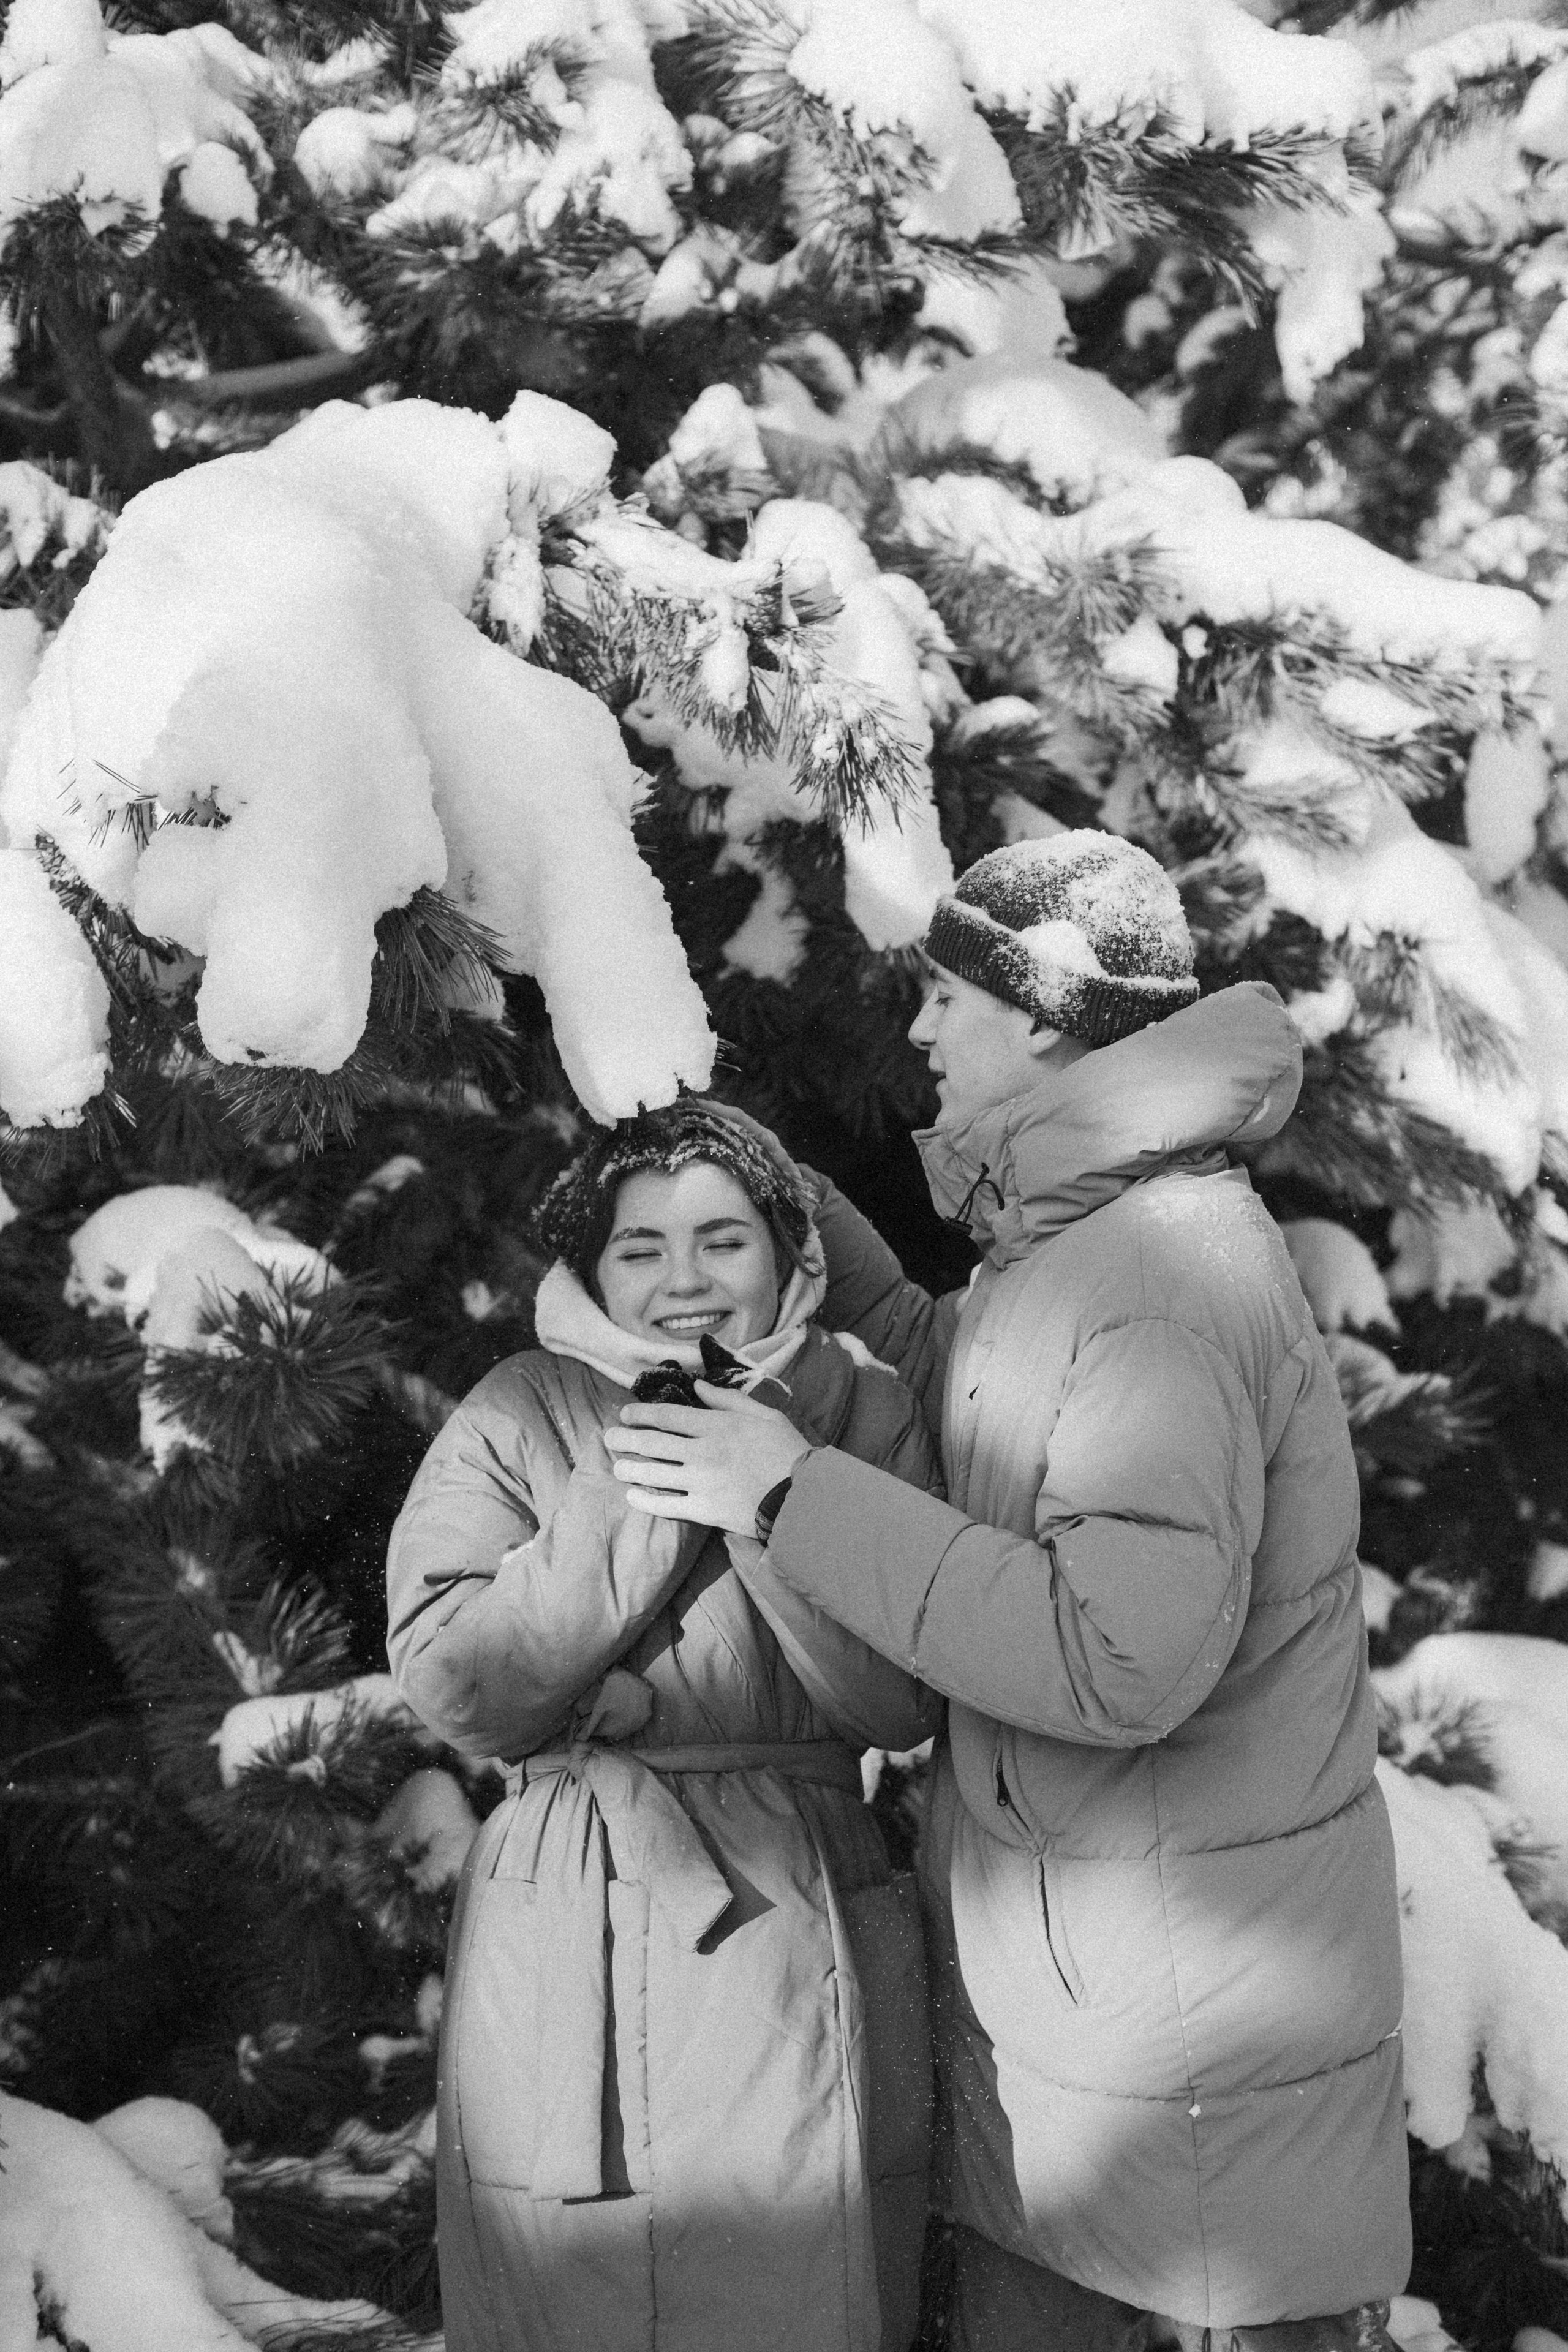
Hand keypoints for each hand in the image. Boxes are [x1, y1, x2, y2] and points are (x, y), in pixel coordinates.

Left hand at [603, 1384, 810, 1533]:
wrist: (802, 1494)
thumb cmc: (786, 1450)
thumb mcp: (763, 1414)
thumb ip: (727, 1400)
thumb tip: (696, 1385)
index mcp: (716, 1425)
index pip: (667, 1416)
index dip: (641, 1413)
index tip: (626, 1414)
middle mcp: (702, 1451)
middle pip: (652, 1443)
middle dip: (625, 1439)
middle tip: (609, 1438)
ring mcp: (700, 1482)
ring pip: (653, 1474)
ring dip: (629, 1469)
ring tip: (617, 1467)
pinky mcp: (704, 1509)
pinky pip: (666, 1505)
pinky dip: (646, 1500)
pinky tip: (633, 1495)